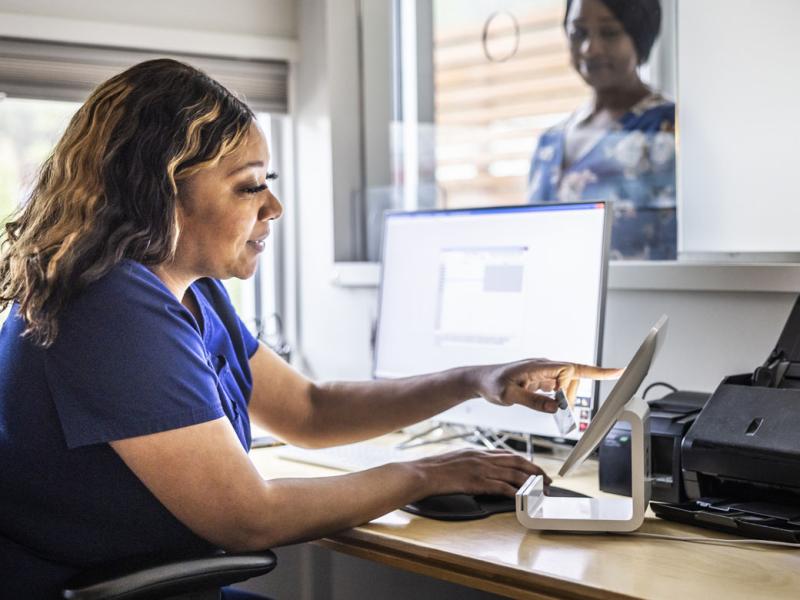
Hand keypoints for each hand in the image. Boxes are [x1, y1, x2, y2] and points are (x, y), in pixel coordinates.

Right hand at [409, 449, 550, 497]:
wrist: (422, 473)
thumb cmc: (434, 468)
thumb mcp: (456, 458)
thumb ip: (471, 461)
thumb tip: (480, 468)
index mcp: (478, 451)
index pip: (507, 454)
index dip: (524, 462)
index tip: (534, 469)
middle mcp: (482, 457)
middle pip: (516, 461)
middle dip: (534, 471)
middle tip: (547, 480)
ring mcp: (480, 469)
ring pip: (513, 473)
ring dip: (531, 482)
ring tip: (542, 490)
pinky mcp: (477, 482)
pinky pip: (501, 487)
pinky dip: (515, 492)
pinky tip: (524, 497)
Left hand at [472, 359, 622, 412]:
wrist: (480, 380)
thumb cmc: (492, 384)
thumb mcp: (509, 396)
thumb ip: (533, 401)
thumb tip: (556, 406)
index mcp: (539, 366)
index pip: (573, 368)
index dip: (597, 371)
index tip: (617, 372)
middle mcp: (544, 366)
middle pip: (573, 379)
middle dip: (570, 396)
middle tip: (559, 412)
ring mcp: (544, 372)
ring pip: (567, 385)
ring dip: (565, 398)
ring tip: (552, 409)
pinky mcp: (541, 379)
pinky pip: (559, 388)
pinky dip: (560, 398)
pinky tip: (555, 405)